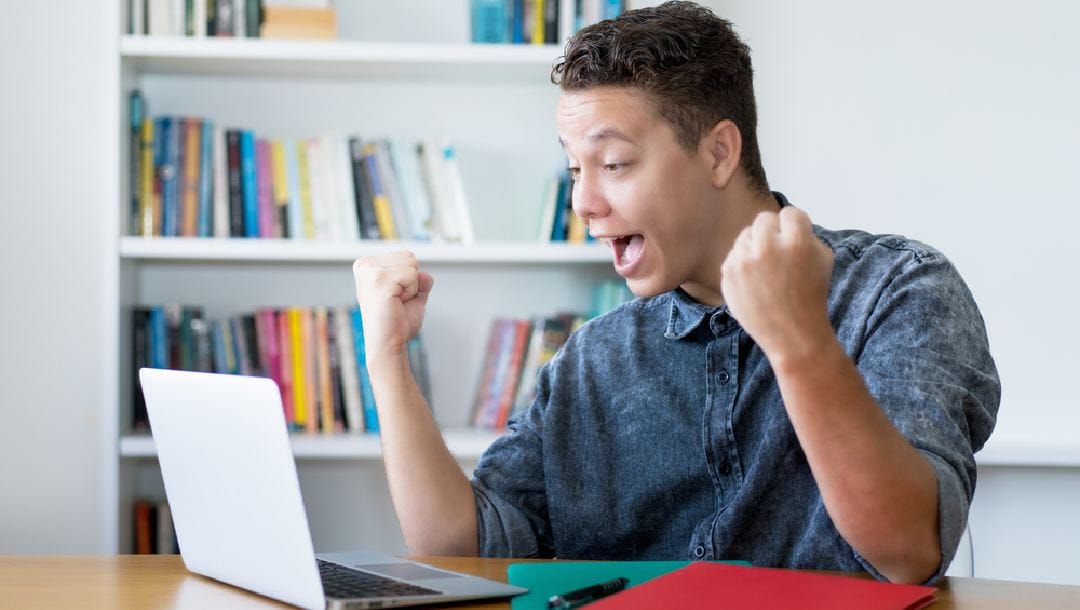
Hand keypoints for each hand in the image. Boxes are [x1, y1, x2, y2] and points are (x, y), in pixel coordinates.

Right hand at [352, 251, 433, 359]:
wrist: (388, 344)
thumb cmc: (397, 321)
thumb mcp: (413, 293)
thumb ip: (421, 279)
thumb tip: (423, 275)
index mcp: (367, 264)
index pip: (406, 255)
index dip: (410, 278)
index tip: (395, 296)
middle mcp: (365, 265)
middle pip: (409, 256)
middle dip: (412, 280)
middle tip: (397, 300)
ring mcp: (370, 271)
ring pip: (412, 264)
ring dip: (412, 287)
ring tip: (396, 302)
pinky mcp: (379, 280)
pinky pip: (413, 275)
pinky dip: (412, 292)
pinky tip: (396, 303)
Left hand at [720, 206, 834, 366]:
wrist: (792, 334)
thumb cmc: (811, 296)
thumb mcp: (824, 259)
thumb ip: (807, 235)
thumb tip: (787, 223)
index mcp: (797, 241)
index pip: (790, 213)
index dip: (794, 226)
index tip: (794, 239)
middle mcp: (768, 247)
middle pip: (764, 219)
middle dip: (772, 232)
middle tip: (778, 252)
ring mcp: (744, 260)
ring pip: (746, 235)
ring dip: (756, 246)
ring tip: (766, 270)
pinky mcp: (728, 273)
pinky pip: (734, 254)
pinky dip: (743, 263)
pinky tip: (755, 280)